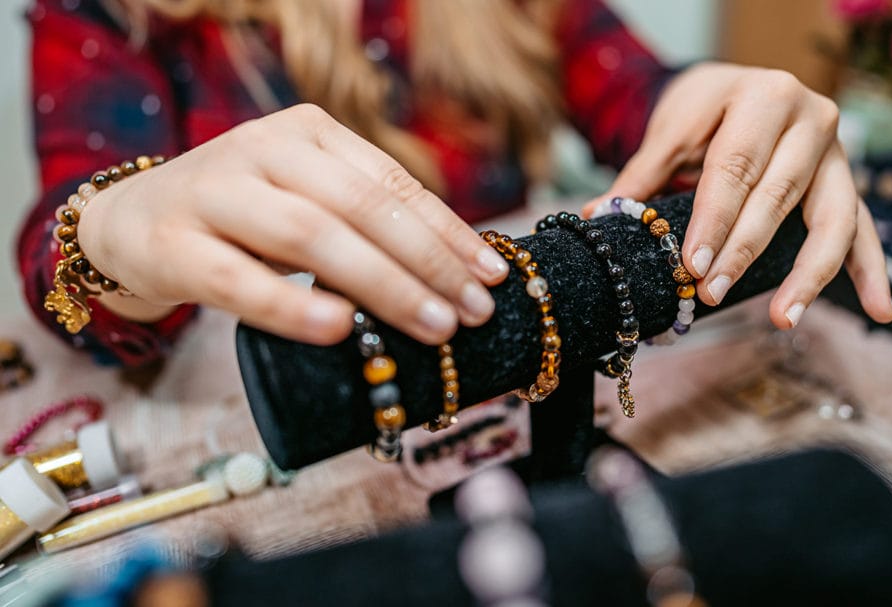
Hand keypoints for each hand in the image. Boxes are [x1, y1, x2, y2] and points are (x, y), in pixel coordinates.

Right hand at [77, 104, 509, 344]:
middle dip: (427, 261)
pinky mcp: (172, 245)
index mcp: (306, 133)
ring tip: (431, 326)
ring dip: (381, 284)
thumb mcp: (307, 202)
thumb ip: (365, 222)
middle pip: (361, 206)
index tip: (491, 275)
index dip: (448, 231)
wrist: (131, 219)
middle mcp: (262, 149)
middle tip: (472, 311)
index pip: (392, 182)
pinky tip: (341, 329)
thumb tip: (454, 275)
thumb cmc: (242, 218)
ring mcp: (213, 193)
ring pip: (310, 235)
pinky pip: (240, 280)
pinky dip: (294, 305)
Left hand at [584, 62, 891, 328]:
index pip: (737, 167)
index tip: (693, 266)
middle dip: (744, 252)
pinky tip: (879, 310)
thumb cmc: (705, 109)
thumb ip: (643, 173)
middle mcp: (811, 120)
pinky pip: (862, 231)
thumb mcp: (673, 128)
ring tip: (785, 318)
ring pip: (832, 219)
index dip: (714, 220)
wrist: (742, 87)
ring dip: (809, 275)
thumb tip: (598, 215)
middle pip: (779, 197)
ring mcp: (836, 155)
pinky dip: (871, 272)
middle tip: (712, 294)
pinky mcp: (847, 184)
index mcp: (765, 96)